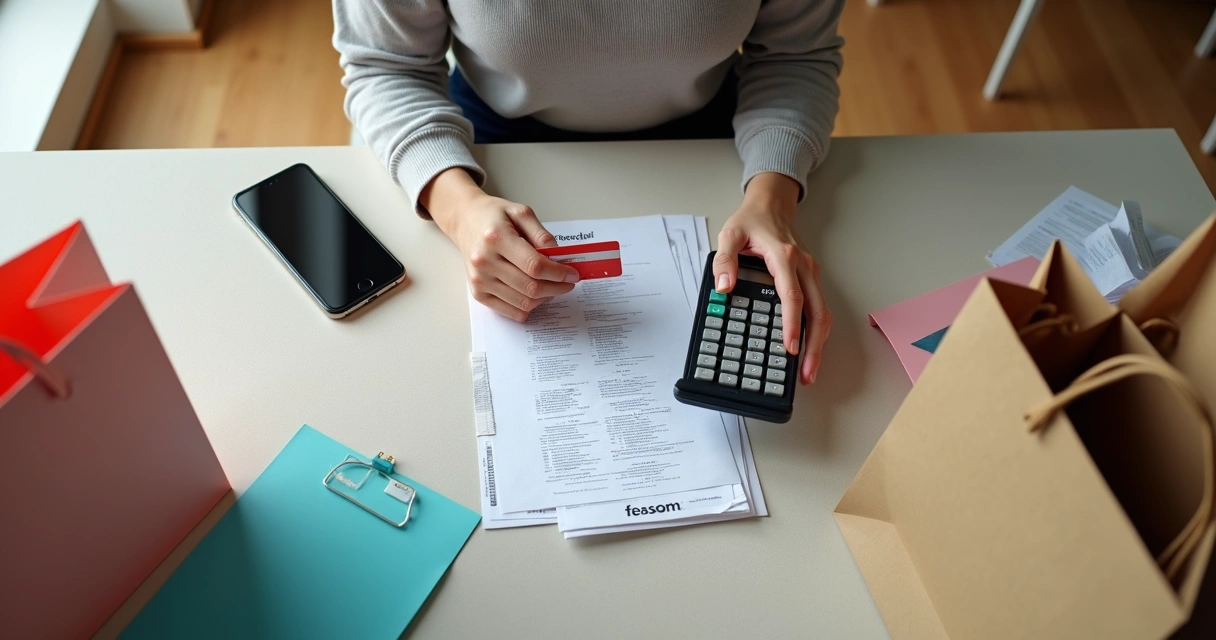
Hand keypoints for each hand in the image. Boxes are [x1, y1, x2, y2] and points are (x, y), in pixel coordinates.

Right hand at [423, 168, 579, 320]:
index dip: (559, 273)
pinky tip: (536, 295)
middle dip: (557, 288)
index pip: (535, 265)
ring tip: (553, 286)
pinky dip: (529, 308)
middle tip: (568, 282)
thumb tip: (559, 258)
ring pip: (523, 303)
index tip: (573, 273)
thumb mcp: (521, 212)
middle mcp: (485, 262)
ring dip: (545, 298)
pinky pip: (511, 312)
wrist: (465, 221)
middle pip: (531, 287)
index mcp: (496, 238)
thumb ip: (542, 235)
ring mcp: (480, 280)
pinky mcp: (478, 293)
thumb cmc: (493, 216)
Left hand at [713, 172, 831, 384]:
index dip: (792, 324)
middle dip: (814, 345)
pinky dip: (817, 332)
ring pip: (823, 313)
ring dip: (819, 343)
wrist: (772, 204)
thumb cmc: (752, 220)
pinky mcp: (810, 279)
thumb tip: (725, 286)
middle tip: (806, 372)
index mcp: (784, 257)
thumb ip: (724, 260)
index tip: (790, 347)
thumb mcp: (730, 234)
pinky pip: (819, 308)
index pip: (791, 296)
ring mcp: (810, 274)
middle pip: (817, 311)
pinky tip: (810, 349)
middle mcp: (803, 267)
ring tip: (809, 370)